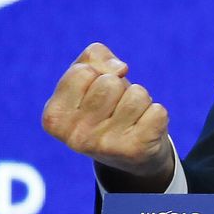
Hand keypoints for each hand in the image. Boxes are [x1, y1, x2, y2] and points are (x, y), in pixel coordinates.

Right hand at [42, 42, 174, 190]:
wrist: (129, 156)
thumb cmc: (104, 106)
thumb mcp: (88, 76)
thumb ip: (94, 56)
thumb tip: (120, 69)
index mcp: (55, 117)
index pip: (83, 72)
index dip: (96, 74)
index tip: (94, 93)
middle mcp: (76, 137)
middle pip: (110, 83)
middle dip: (119, 86)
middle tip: (115, 106)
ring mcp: (105, 147)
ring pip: (137, 95)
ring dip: (140, 99)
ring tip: (131, 117)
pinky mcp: (136, 151)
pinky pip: (158, 111)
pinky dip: (156, 114)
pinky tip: (144, 129)